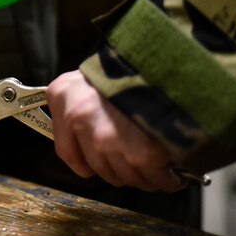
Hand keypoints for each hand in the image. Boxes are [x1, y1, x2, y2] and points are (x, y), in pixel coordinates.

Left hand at [45, 70, 184, 191]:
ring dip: (142, 177)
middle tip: (138, 161)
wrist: (170, 55)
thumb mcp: (96, 76)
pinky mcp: (140, 151)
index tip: (99, 166)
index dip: (87, 162)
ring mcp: (107, 137)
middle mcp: (78, 118)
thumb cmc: (134, 65)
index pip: (66, 150)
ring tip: (157, 166)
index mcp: (63, 95)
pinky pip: (152, 178)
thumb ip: (86, 106)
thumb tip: (94, 142)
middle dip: (120, 169)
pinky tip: (173, 174)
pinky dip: (166, 180)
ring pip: (124, 176)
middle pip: (98, 167)